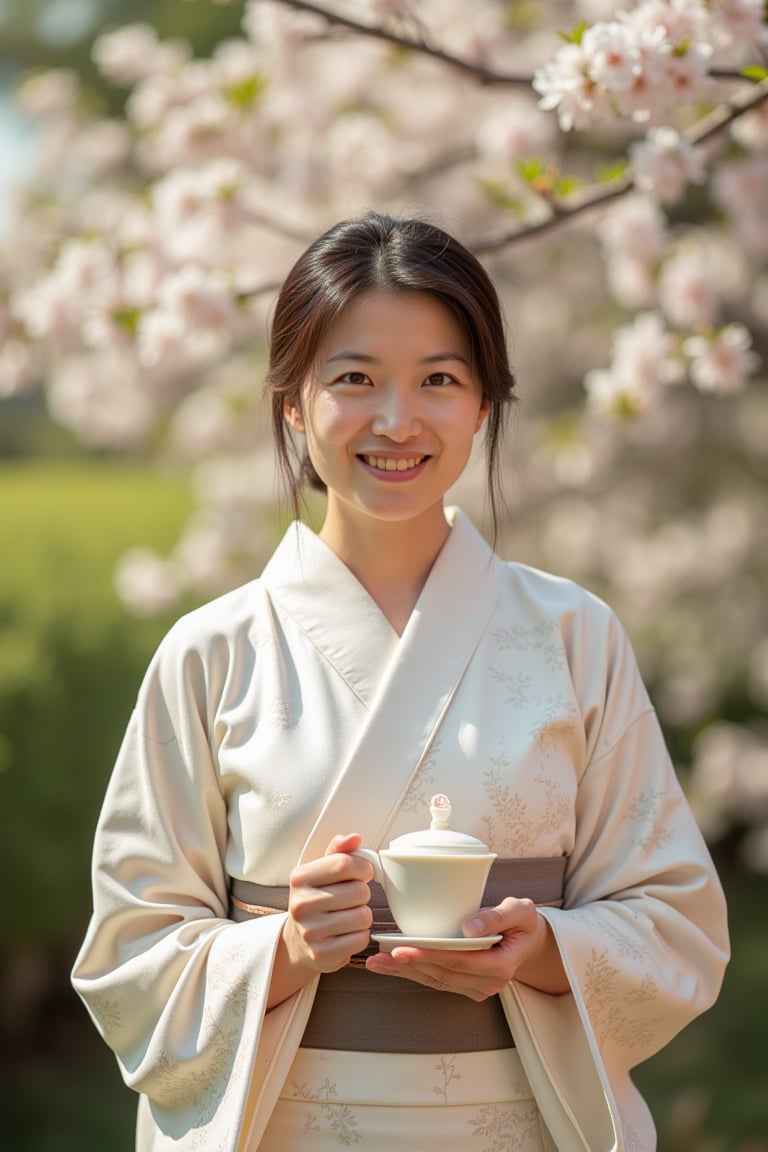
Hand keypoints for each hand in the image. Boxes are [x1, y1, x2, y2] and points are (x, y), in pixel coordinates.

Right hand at [281, 832, 373, 978]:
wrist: (298, 940)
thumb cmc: (317, 898)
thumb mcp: (321, 871)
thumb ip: (339, 852)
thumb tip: (354, 838)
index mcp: (300, 877)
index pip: (344, 864)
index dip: (363, 867)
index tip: (363, 873)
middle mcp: (300, 904)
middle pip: (358, 891)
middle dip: (363, 894)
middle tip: (352, 899)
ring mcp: (309, 931)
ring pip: (363, 916)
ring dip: (363, 915)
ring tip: (348, 915)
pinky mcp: (321, 954)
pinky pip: (360, 939)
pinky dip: (360, 936)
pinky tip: (347, 933)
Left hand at [365, 897, 567, 999]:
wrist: (530, 941)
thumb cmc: (523, 921)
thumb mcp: (520, 911)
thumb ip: (496, 917)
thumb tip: (468, 927)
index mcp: (501, 966)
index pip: (458, 962)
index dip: (428, 957)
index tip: (402, 949)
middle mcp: (488, 983)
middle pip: (442, 975)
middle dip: (408, 966)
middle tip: (380, 956)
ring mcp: (477, 988)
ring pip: (435, 981)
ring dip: (405, 973)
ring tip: (377, 962)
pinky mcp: (466, 986)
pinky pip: (437, 981)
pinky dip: (413, 973)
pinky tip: (392, 966)